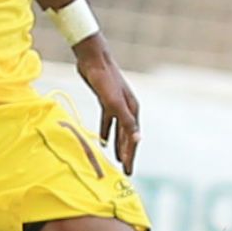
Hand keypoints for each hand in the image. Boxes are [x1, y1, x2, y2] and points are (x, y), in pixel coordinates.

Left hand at [76, 39, 139, 173]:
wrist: (92, 59)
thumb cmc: (104, 81)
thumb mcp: (115, 103)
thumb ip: (126, 121)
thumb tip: (138, 140)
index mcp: (132, 110)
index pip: (133, 138)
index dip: (131, 155)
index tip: (129, 171)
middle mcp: (127, 108)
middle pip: (128, 136)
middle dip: (127, 153)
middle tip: (126, 171)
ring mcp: (116, 104)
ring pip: (118, 130)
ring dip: (118, 145)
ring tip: (117, 159)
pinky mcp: (105, 100)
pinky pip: (108, 121)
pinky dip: (106, 132)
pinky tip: (102, 141)